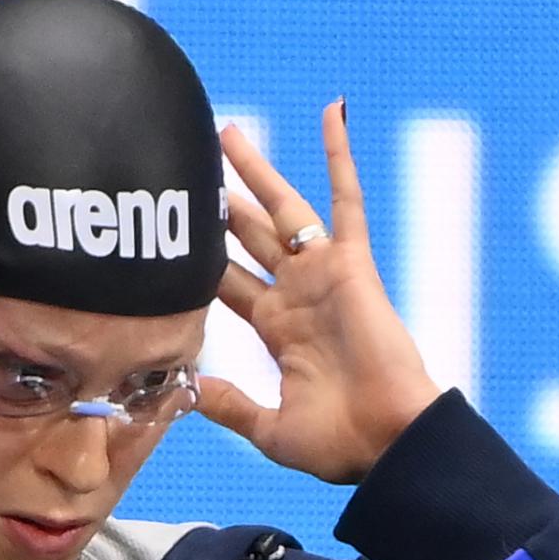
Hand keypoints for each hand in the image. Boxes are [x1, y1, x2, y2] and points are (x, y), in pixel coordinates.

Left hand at [198, 100, 444, 484]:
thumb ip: (230, 405)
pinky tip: (332, 114)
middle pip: (246, 237)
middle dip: (219, 205)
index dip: (199, 263)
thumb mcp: (269, 429)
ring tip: (224, 133)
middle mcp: (298, 295)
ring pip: (281, 209)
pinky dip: (339, 155)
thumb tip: (186, 391)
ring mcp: (323, 275)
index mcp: (280, 331)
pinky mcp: (352, 264)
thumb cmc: (342, 445)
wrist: (388, 442)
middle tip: (191, 167)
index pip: (228, 285)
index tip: (170, 238)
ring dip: (254, 172)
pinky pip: (346, 199)